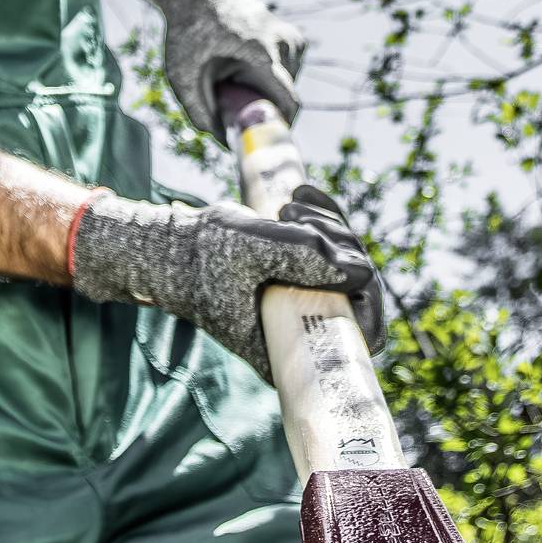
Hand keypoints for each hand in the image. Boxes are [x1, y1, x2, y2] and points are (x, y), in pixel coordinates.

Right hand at [72, 182, 386, 381]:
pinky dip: (323, 215)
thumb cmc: (201, 258)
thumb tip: (360, 268)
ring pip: (348, 259)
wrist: (172, 249)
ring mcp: (306, 299)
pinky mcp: (302, 272)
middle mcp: (305, 328)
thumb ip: (302, 255)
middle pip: (360, 288)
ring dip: (328, 222)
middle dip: (339, 241)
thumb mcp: (249, 251)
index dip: (369, 297)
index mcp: (292, 348)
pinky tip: (300, 194)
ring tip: (287, 205)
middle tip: (295, 215)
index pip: (362, 336)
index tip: (348, 257)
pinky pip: (333, 244)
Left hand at [153, 0, 302, 135]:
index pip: (287, 98)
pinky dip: (267, 80)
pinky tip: (244, 66)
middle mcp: (284, 41)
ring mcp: (294, 39)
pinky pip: (287, 76)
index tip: (263, 140)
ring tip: (232, 76)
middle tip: (231, 106)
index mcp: (260, 48)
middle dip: (262, 109)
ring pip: (286, 88)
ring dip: (263, 93)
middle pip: (283, 97)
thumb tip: (223, 141)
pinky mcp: (296, 40)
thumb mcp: (181, 72)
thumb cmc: (189, 31)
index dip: (279, 126)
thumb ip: (198, 109)